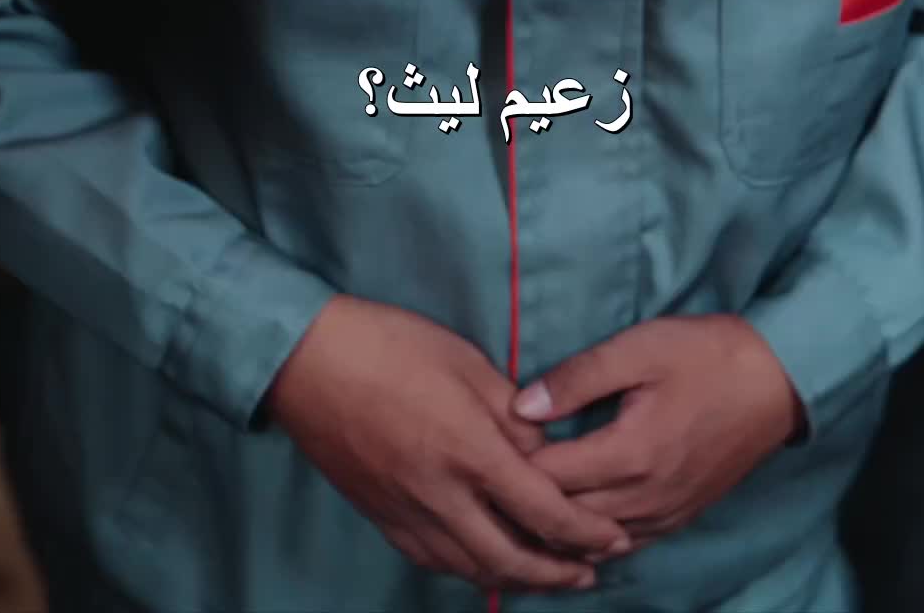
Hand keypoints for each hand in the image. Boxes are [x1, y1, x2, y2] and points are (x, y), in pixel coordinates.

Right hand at [267, 296, 630, 590]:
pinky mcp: (382, 517)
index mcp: (470, 450)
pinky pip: (435, 561)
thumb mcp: (465, 361)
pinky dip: (470, 570)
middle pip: (512, 558)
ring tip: (548, 575)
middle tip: (592, 571)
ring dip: (517, 578)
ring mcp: (408, 512)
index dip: (585, 531)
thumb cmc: (390, 345)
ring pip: (472, 569)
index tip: (615, 537)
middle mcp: (441, 494)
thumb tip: (544, 450)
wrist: (309, 362)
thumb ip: (511, 412)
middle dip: (559, 572)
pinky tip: (485, 563)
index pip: (543, 510)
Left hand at [512, 315, 803, 549]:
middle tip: (498, 471)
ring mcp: (665, 514)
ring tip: (528, 495)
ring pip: (595, 539)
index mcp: (630, 455)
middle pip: (566, 516)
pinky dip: (596, 535)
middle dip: (529, 496)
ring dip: (560, 522)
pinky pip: (627, 542)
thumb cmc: (705, 355)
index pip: (550, 478)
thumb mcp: (638, 348)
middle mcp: (645, 497)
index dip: (514, 462)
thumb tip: (522, 406)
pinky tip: (578, 517)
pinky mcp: (681, 516)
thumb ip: (577, 378)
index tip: (492, 440)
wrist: (775, 382)